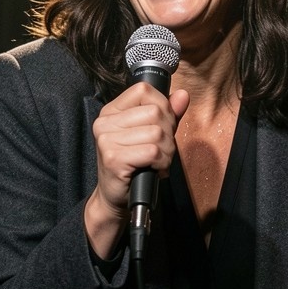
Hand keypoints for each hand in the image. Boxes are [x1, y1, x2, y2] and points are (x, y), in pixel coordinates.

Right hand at [84, 82, 189, 257]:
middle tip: (161, 150)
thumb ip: (167, 114)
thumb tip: (182, 95)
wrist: (115, 197)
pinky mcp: (113, 158)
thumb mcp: (150, 135)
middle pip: (155, 112)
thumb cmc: (134, 165)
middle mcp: (105, 123)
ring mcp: (106, 140)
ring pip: (157, 133)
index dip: (163, 106)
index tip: (163, 126)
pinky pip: (153, 152)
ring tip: (158, 161)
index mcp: (111, 111)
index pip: (144, 90)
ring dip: (167, 151)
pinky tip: (154, 169)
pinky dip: (161, 162)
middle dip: (168, 133)